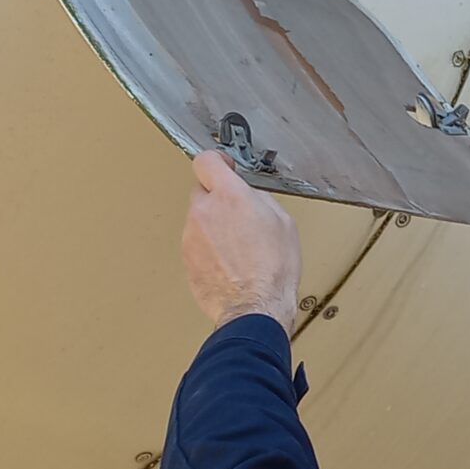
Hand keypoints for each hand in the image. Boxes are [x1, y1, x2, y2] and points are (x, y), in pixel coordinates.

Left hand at [181, 150, 302, 331]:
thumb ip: (261, 199)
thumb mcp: (284, 223)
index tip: (224, 166)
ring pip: (199, 218)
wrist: (254, 307)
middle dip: (218, 198)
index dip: (217, 161)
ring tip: (239, 247)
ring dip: (214, 226)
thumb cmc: (272, 271)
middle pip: (202, 190)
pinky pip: (196, 243)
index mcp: (230, 196)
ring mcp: (191, 236)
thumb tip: (251, 196)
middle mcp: (205, 211)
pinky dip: (209, 248)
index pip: (207, 161)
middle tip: (239, 215)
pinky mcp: (186, 258)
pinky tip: (230, 262)